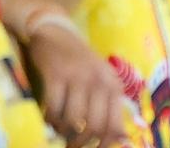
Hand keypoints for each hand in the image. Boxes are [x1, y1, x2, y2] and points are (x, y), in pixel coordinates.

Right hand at [28, 20, 128, 147]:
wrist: (56, 33)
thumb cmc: (80, 63)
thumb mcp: (101, 80)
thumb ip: (109, 106)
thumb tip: (120, 139)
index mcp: (112, 85)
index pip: (113, 124)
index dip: (103, 144)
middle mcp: (98, 80)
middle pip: (92, 126)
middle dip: (80, 142)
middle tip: (71, 145)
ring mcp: (77, 76)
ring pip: (72, 120)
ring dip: (62, 131)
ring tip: (59, 130)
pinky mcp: (56, 75)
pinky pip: (53, 108)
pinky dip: (49, 119)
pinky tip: (48, 118)